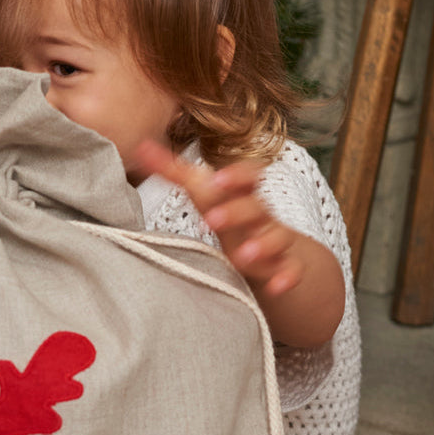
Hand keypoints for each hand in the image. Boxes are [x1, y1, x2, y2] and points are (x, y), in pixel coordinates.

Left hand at [135, 140, 300, 296]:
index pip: (247, 176)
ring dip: (262, 245)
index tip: (218, 180)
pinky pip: (293, 270)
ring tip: (243, 256)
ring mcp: (277, 241)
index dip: (236, 176)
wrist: (278, 251)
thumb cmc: (232, 218)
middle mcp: (261, 216)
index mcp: (240, 196)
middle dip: (236, 212)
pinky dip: (287, 278)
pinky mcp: (287, 267)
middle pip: (255, 207)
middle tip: (213, 220)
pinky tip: (276, 287)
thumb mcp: (208, 197)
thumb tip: (140, 147)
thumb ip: (174, 173)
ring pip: (277, 237)